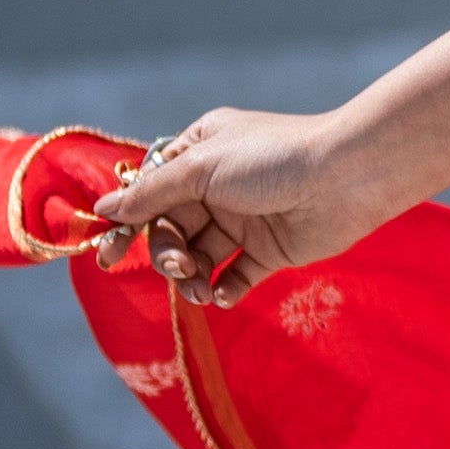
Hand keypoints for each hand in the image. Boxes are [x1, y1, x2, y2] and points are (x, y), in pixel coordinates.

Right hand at [89, 109, 375, 309]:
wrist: (346, 177)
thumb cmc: (272, 159)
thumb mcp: (201, 168)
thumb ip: (151, 193)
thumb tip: (104, 208)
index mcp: (199, 153)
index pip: (150, 191)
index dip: (128, 223)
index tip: (108, 256)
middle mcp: (218, 185)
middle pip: (171, 228)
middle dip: (167, 252)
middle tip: (179, 267)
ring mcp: (245, 219)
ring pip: (200, 256)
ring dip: (192, 276)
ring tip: (200, 289)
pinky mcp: (271, 249)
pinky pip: (236, 276)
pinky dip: (225, 289)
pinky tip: (223, 295)